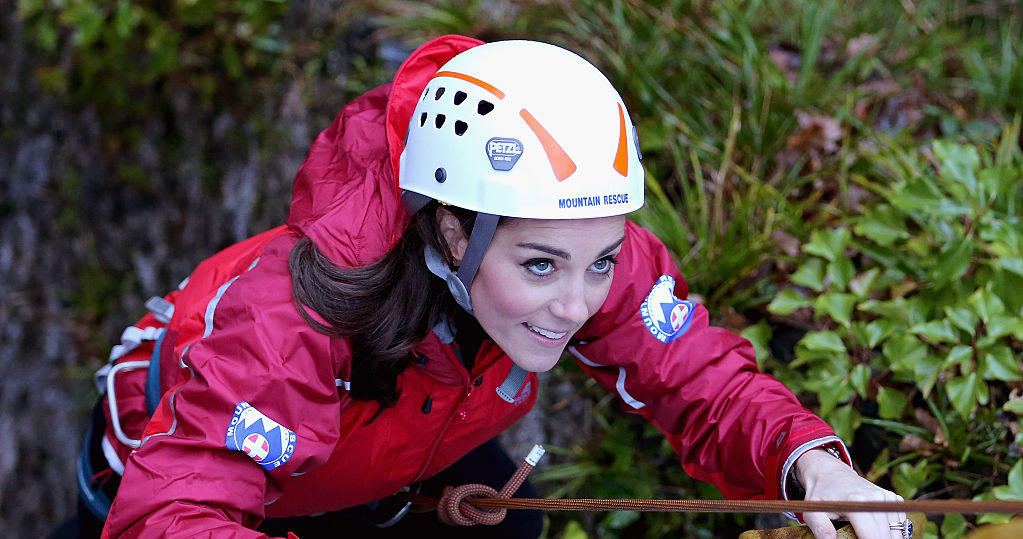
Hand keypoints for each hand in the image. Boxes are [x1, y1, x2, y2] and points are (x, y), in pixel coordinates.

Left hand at [794, 448, 908, 538]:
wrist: (831, 474)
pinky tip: (878, 532)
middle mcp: (876, 498)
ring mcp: (887, 497)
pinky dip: (893, 533)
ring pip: (896, 532)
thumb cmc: (821, 495)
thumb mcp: (813, 511)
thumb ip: (820, 527)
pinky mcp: (893, 498)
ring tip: (866, 535)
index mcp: (856, 502)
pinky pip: (901, 524)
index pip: (871, 536)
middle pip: (885, 536)